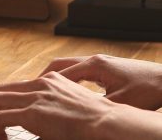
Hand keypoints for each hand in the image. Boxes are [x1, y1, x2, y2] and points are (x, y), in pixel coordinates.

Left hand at [0, 72, 114, 139]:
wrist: (105, 122)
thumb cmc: (94, 118)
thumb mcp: (71, 101)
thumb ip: (53, 103)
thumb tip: (41, 116)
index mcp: (49, 80)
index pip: (16, 85)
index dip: (6, 100)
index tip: (6, 113)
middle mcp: (39, 84)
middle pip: (1, 89)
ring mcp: (35, 97)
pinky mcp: (32, 113)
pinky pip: (1, 118)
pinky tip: (2, 138)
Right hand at [41, 54, 161, 109]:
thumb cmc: (148, 90)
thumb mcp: (119, 103)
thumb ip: (93, 108)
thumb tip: (74, 118)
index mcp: (94, 66)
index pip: (60, 73)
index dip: (42, 84)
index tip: (30, 92)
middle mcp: (94, 60)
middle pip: (59, 64)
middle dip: (43, 77)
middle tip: (30, 89)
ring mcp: (99, 62)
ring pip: (68, 66)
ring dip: (54, 77)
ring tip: (43, 91)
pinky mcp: (104, 67)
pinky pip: (78, 71)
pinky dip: (67, 79)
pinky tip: (66, 91)